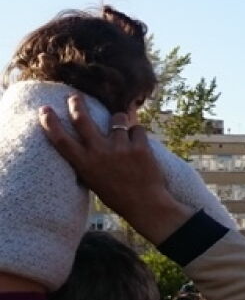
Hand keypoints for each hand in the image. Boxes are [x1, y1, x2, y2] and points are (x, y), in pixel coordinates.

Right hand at [39, 95, 192, 243]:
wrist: (146, 204)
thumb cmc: (118, 194)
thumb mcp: (94, 180)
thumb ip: (89, 160)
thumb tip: (86, 139)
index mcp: (84, 164)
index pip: (61, 140)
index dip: (50, 123)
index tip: (44, 109)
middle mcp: (99, 153)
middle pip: (82, 119)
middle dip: (76, 104)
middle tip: (73, 96)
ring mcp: (119, 148)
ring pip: (117, 118)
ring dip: (119, 120)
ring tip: (122, 131)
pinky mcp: (139, 146)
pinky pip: (137, 128)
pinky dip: (138, 134)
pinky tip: (140, 145)